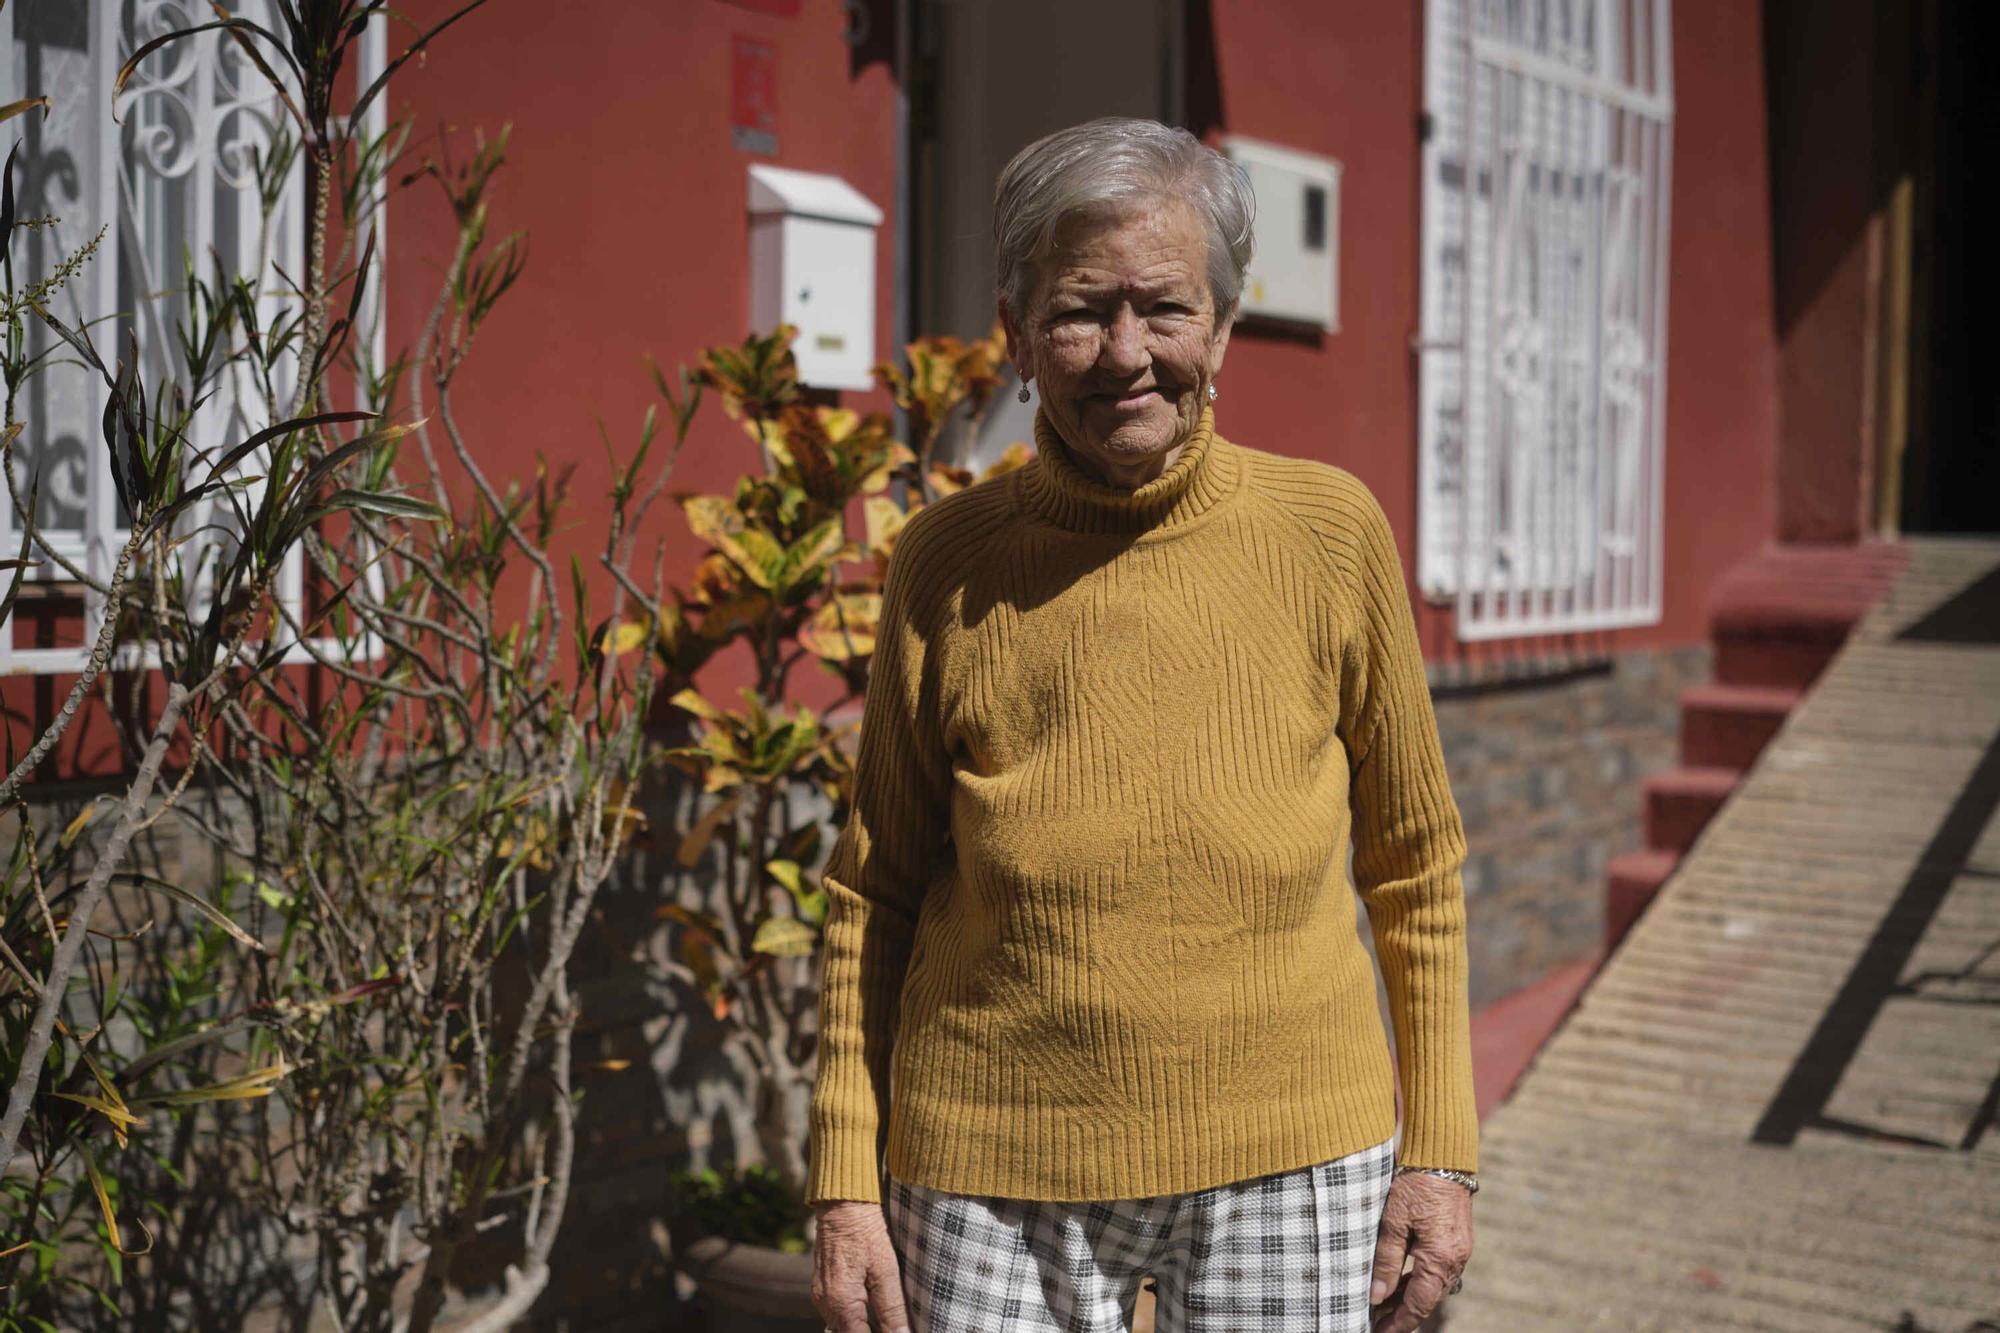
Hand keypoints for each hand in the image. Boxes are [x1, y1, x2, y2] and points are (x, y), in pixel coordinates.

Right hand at [812, 1199, 910, 1332]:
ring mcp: (821, 1295)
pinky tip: (872, 1308)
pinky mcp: (822, 1286)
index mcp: (841, 1303)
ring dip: (863, 1327)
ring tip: (887, 1321)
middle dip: (872, 1332)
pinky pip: (838, 1312)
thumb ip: (892, 1309)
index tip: (898, 1332)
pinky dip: (855, 1316)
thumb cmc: (866, 1232)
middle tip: (895, 1326)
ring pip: (842, 1326)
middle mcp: (825, 1303)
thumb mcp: (886, 1270)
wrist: (843, 1203)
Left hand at [1369, 1170, 1472, 1331]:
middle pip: (1428, 1299)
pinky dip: (1420, 1279)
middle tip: (1375, 1321)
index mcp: (1440, 1259)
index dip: (1398, 1323)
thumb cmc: (1415, 1184)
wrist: (1443, 1156)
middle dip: (1402, 1313)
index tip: (1379, 1332)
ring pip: (1434, 1285)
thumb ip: (1386, 1261)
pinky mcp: (1457, 1240)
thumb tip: (1377, 1296)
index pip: (1418, 1305)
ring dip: (1410, 1297)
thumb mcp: (1393, 1222)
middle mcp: (1455, 1260)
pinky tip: (1401, 1280)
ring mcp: (1459, 1250)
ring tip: (1383, 1304)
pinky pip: (1439, 1269)